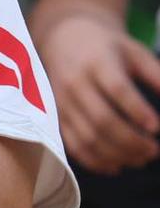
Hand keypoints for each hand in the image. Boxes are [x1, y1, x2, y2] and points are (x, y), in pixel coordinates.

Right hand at [40, 14, 159, 173]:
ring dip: (117, 154)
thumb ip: (156, 74)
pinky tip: (116, 166)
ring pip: (88, 137)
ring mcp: (62, 102)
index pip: (116, 89)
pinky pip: (73, 145)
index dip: (137, 111)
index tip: (156, 128)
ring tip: (141, 158)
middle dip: (131, 141)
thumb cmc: (105, 48)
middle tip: (154, 151)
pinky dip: (95, 161)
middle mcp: (75, 83)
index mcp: (97, 63)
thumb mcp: (133, 52)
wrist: (62, 42)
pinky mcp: (56, 117)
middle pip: (102, 119)